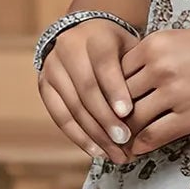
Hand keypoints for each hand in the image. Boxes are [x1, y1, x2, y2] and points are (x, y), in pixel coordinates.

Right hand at [37, 19, 138, 163]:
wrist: (89, 35)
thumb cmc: (120, 49)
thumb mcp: (132, 50)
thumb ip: (136, 74)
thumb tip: (145, 112)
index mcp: (95, 36)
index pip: (104, 64)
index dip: (115, 90)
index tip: (128, 113)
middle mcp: (68, 48)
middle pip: (86, 89)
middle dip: (106, 119)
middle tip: (124, 141)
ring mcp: (53, 67)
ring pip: (72, 106)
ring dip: (94, 134)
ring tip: (115, 153)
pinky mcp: (44, 85)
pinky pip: (60, 116)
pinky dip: (78, 136)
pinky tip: (96, 151)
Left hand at [118, 27, 189, 156]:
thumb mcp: (180, 40)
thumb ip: (153, 55)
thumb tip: (128, 79)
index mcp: (154, 44)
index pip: (116, 72)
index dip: (110, 92)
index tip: (109, 104)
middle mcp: (159, 66)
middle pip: (120, 96)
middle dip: (112, 115)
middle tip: (109, 128)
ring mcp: (174, 92)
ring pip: (133, 118)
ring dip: (124, 134)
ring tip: (121, 142)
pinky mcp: (189, 115)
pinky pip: (153, 134)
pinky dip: (140, 145)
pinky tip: (138, 149)